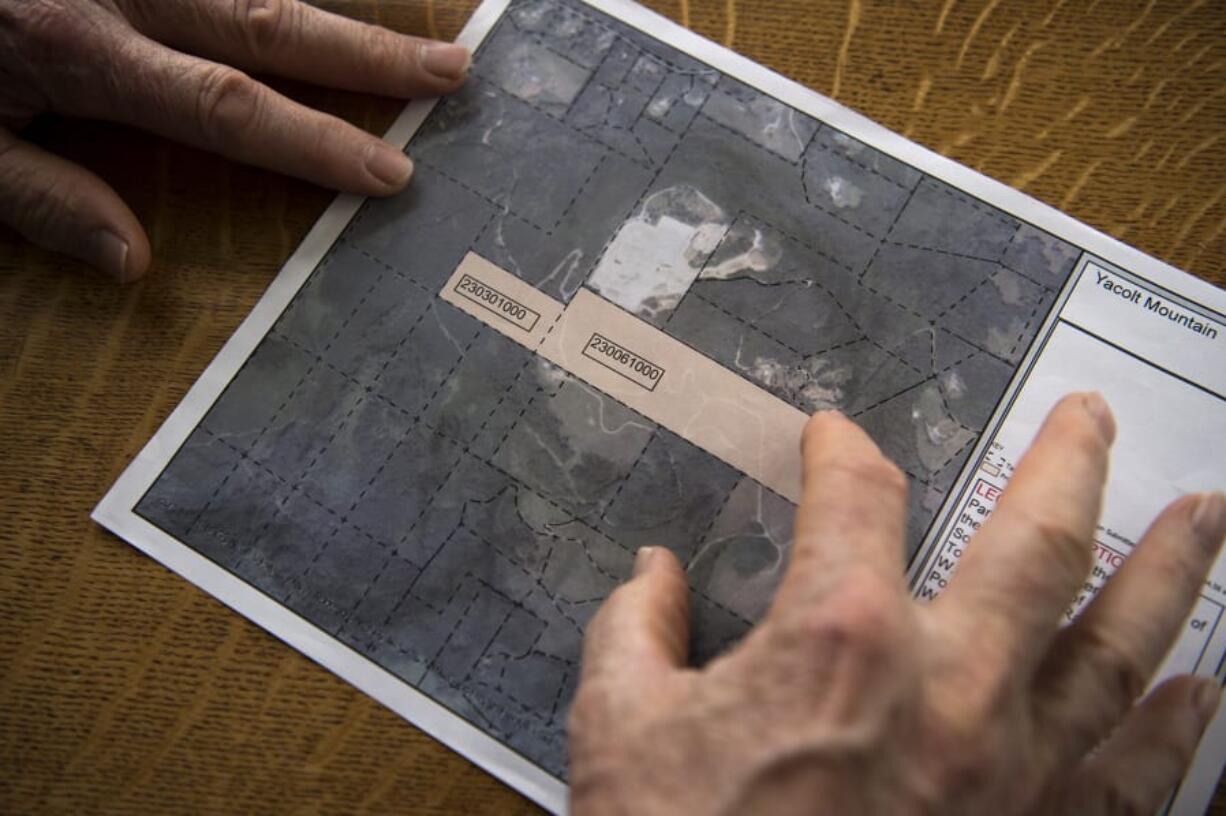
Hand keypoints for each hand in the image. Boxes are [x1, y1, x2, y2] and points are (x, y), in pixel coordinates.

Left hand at [0, 0, 469, 280]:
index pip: (227, 106)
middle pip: (268, 22)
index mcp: (84, 51)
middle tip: (450, 72)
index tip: (388, 171)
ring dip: (345, 7)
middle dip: (367, 55)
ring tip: (421, 31)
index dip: (314, 140)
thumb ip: (42, 197)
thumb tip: (136, 263)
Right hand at [569, 393, 1225, 814]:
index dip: (843, 452)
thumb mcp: (619, 728)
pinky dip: (1174, 730)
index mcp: (839, 638)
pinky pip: (1131, 775)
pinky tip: (1203, 690)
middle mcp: (949, 685)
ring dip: (1168, 571)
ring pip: (1116, 645)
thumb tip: (651, 579)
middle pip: (1037, 541)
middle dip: (1071, 463)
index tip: (834, 441)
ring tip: (1203, 516)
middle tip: (1094, 416)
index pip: (858, 497)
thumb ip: (635, 633)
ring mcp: (1012, 767)